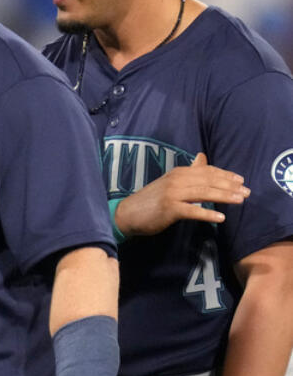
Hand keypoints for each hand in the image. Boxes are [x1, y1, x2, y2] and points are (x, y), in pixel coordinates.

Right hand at [114, 153, 247, 236]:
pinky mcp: (169, 209)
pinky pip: (193, 211)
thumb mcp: (170, 182)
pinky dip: (207, 213)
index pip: (207, 171)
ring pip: (204, 193)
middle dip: (230, 185)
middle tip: (247, 191)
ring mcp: (172, 194)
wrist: (128, 213)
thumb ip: (188, 171)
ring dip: (224, 197)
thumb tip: (201, 157)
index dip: (225, 175)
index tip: (241, 180)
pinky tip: (220, 218)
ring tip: (240, 201)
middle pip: (208, 181)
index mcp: (178, 172)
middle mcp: (176, 180)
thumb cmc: (151, 200)